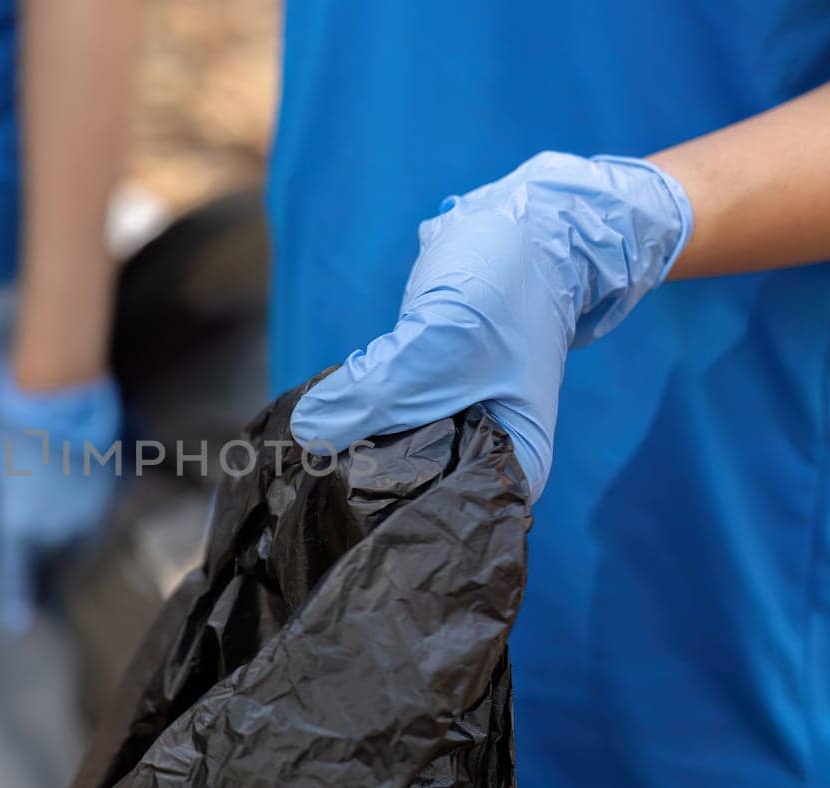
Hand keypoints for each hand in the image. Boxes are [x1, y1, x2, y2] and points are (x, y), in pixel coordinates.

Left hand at [0, 363, 120, 633]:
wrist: (57, 399)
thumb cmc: (12, 431)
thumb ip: (1, 496)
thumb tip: (10, 504)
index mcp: (16, 526)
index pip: (16, 575)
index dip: (17, 600)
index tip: (19, 623)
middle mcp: (53, 530)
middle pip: (52, 549)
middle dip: (46, 535)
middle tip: (38, 499)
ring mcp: (86, 514)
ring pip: (78, 527)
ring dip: (68, 510)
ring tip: (57, 468)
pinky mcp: (111, 494)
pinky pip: (98, 502)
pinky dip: (90, 490)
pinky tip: (78, 460)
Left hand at [289, 152, 692, 500]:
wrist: (524, 232)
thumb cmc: (499, 295)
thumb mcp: (436, 346)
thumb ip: (373, 394)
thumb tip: (305, 434)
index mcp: (514, 471)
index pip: (445, 514)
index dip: (391, 509)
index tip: (335, 499)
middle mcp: (487, 463)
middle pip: (413, 490)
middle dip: (363, 478)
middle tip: (309, 475)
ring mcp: (456, 433)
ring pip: (391, 456)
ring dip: (351, 447)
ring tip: (308, 450)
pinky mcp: (428, 405)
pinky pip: (382, 425)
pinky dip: (356, 421)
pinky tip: (322, 420)